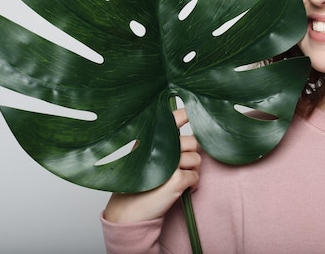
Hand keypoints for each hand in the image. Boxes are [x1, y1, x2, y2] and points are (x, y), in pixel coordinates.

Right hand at [103, 108, 200, 223]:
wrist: (128, 211)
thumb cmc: (140, 183)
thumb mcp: (147, 157)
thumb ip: (163, 144)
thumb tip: (192, 137)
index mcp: (153, 139)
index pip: (173, 117)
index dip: (186, 112)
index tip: (193, 112)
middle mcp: (161, 147)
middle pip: (193, 142)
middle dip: (191, 154)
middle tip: (180, 167)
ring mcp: (170, 163)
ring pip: (196, 159)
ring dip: (192, 170)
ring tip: (178, 179)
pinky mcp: (177, 180)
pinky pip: (195, 177)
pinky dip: (192, 184)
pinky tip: (182, 189)